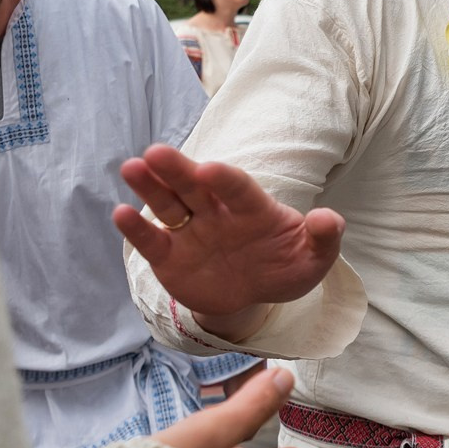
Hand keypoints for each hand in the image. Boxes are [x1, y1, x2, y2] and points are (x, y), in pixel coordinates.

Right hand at [114, 144, 345, 329]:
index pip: (238, 189)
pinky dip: (136, 229)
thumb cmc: (286, 266)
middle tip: (155, 152)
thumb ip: (324, 237)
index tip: (211, 168)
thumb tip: (328, 219)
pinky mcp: (170, 256)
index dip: (225, 180)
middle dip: (177, 170)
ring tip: (132, 168)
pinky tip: (120, 214)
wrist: (255, 295)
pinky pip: (152, 241)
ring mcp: (191, 232)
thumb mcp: (314, 258)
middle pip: (195, 187)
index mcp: (253, 208)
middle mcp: (217, 212)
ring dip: (150, 187)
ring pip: (168, 205)